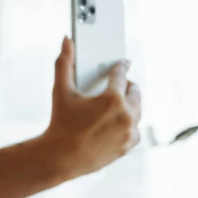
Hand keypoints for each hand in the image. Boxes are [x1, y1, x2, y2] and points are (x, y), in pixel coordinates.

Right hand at [40, 36, 141, 179]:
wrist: (61, 157)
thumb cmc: (60, 122)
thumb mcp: (61, 91)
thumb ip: (64, 63)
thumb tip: (66, 40)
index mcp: (112, 99)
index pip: (121, 75)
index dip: (121, 66)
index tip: (123, 62)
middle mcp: (126, 115)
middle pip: (135, 92)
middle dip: (128, 86)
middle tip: (121, 82)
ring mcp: (129, 131)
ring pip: (137, 111)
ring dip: (130, 104)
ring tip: (120, 101)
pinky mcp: (128, 145)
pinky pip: (135, 129)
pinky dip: (129, 124)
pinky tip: (119, 121)